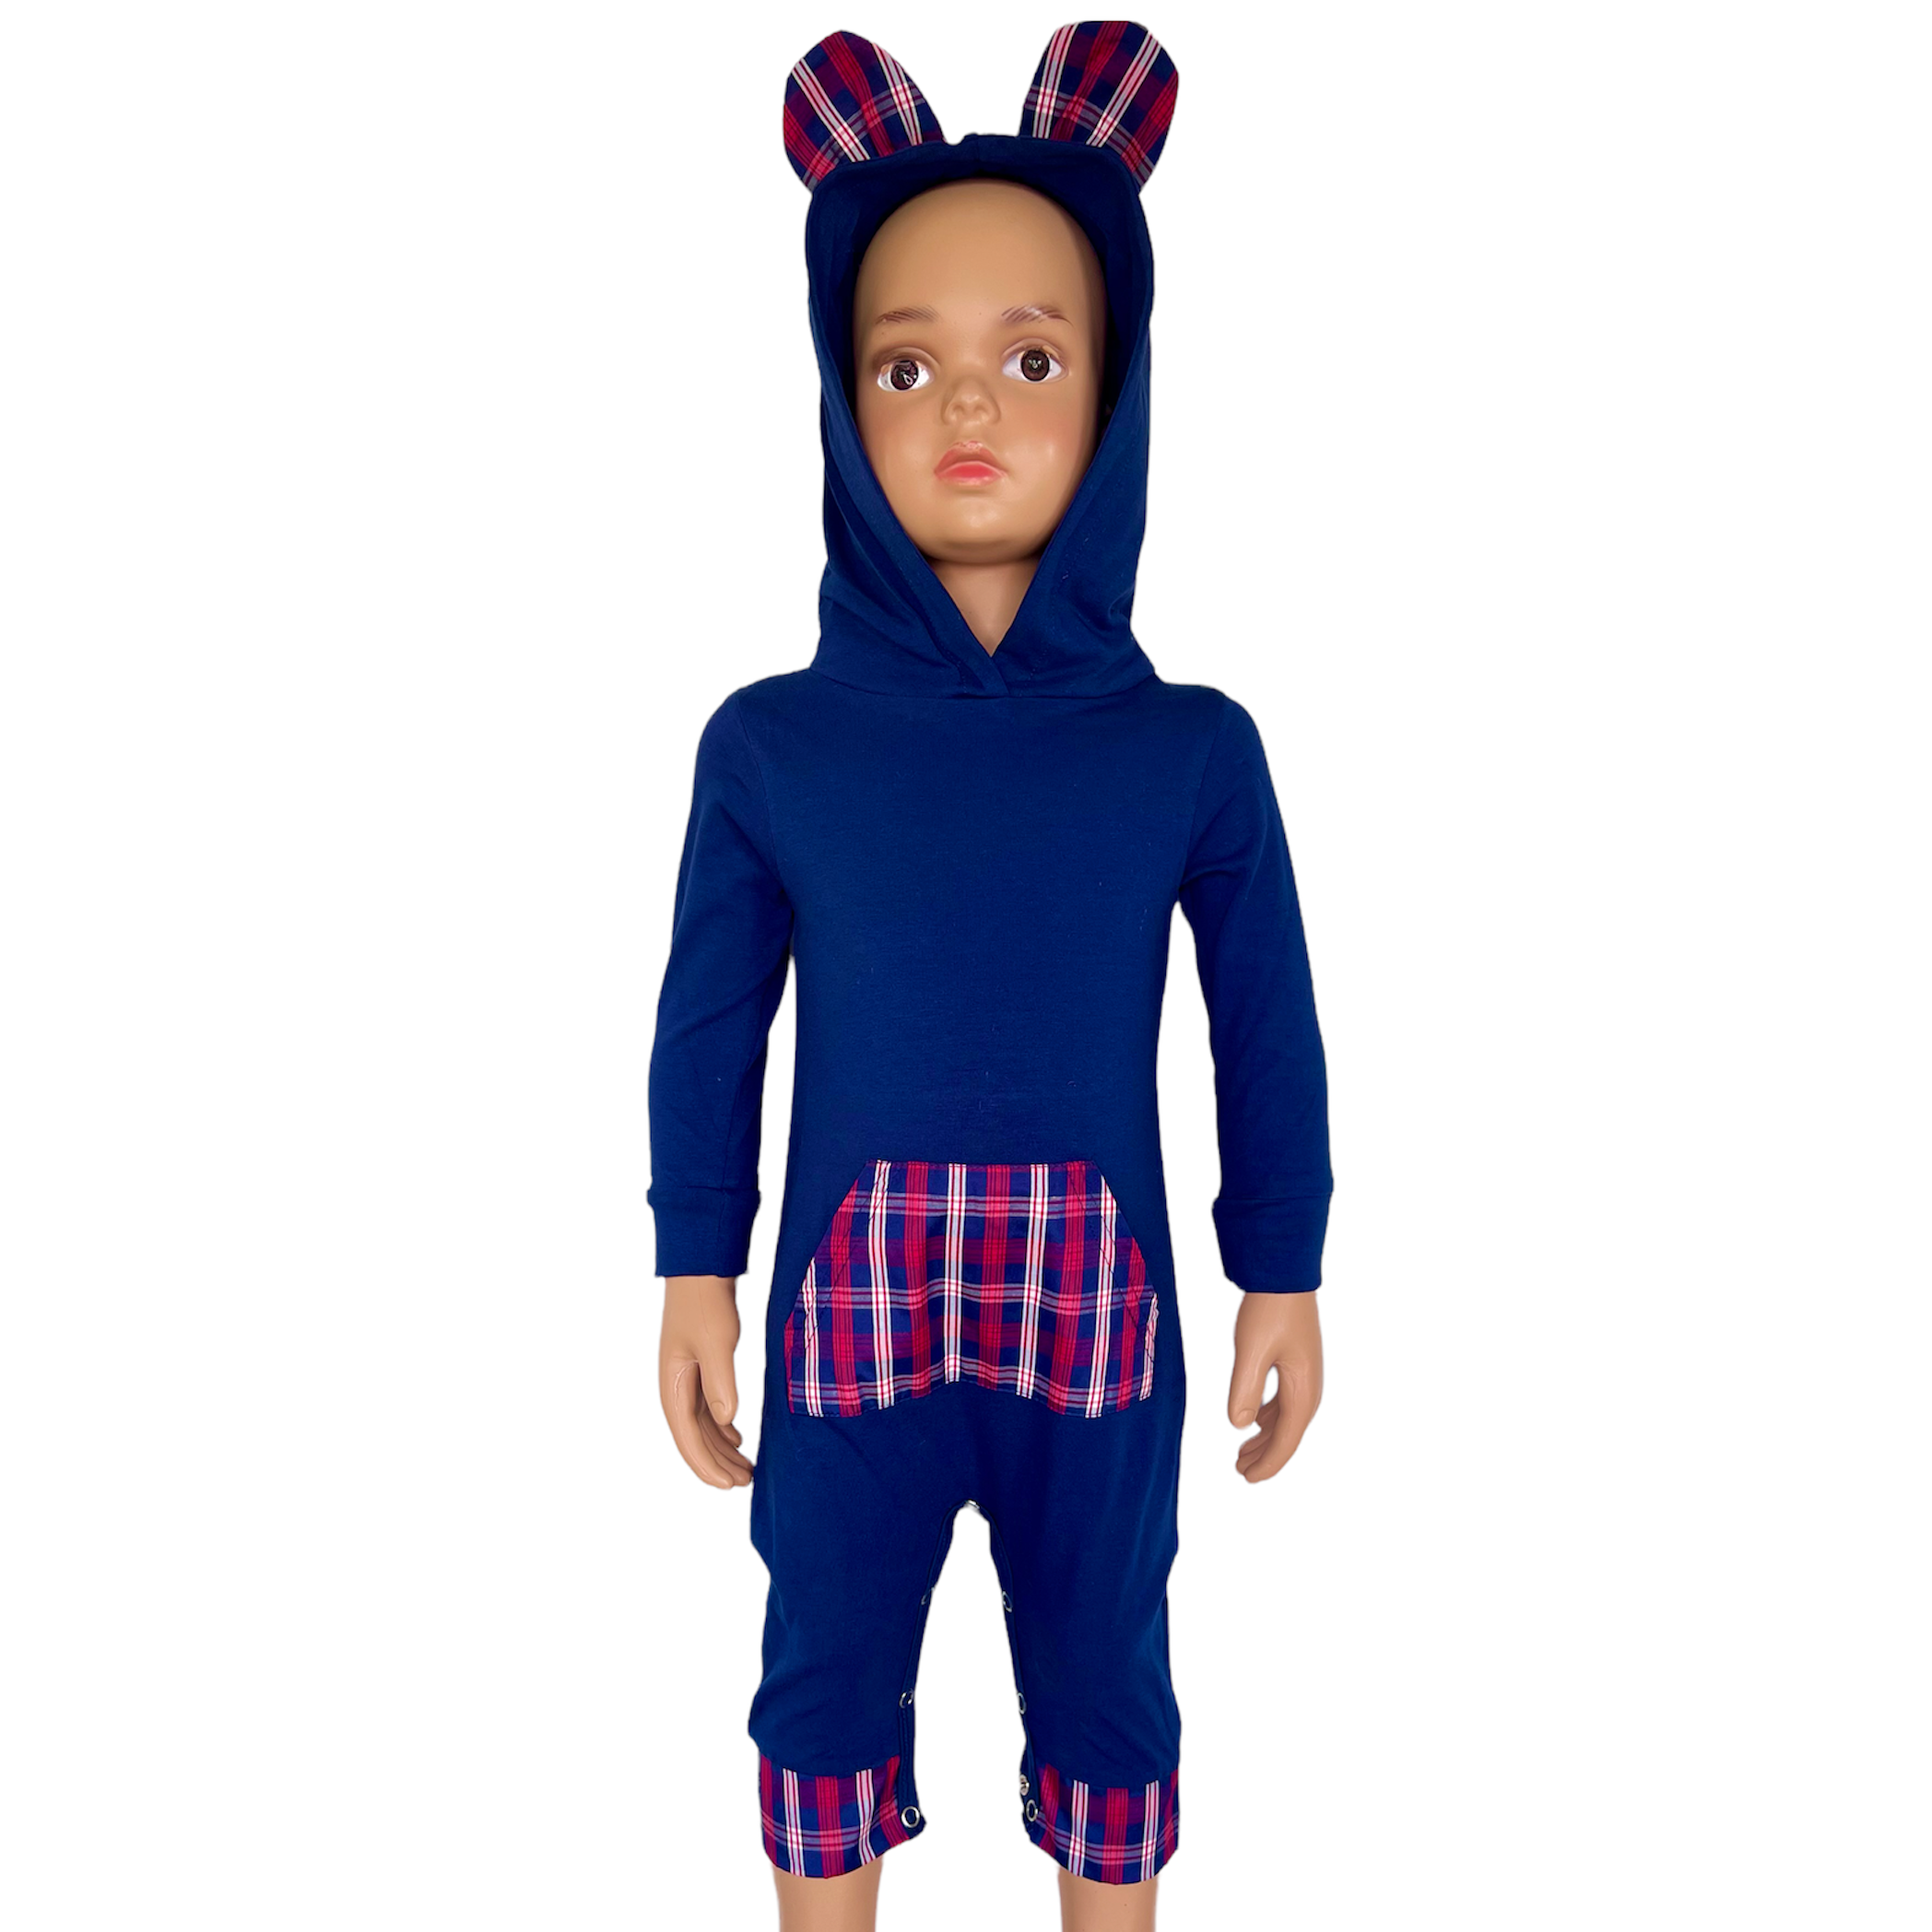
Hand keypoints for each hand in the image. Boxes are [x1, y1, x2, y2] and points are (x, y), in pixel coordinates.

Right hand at [659, 1274, 754, 1488]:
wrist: (701, 1269)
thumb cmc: (705, 1303)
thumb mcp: (716, 1342)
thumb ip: (721, 1382)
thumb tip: (726, 1421)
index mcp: (673, 1386)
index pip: (688, 1439)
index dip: (707, 1466)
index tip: (729, 1487)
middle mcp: (676, 1387)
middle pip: (695, 1438)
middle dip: (718, 1463)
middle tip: (747, 1481)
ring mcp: (686, 1378)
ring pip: (702, 1425)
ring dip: (722, 1447)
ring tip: (746, 1467)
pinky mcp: (699, 1366)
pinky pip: (707, 1408)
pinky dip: (721, 1426)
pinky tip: (736, 1435)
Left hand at [1228, 1289, 1322, 1482]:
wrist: (1286, 1274)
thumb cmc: (1269, 1310)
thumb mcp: (1251, 1350)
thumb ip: (1245, 1389)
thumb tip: (1239, 1426)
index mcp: (1303, 1391)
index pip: (1285, 1441)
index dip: (1267, 1464)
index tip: (1246, 1479)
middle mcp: (1309, 1388)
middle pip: (1288, 1435)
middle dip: (1265, 1456)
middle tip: (1239, 1471)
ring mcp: (1305, 1376)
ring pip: (1286, 1420)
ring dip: (1266, 1438)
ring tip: (1242, 1453)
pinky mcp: (1297, 1364)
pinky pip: (1286, 1402)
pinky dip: (1270, 1418)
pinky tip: (1255, 1421)